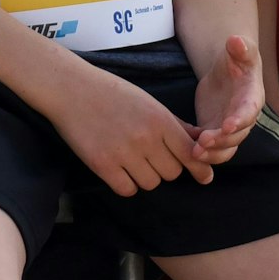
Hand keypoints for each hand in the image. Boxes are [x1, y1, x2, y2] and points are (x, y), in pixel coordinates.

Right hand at [48, 66, 211, 194]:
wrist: (73, 89)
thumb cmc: (114, 93)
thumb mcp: (149, 103)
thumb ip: (176, 124)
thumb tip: (201, 140)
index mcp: (160, 120)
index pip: (190, 153)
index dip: (199, 168)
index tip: (205, 178)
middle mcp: (145, 138)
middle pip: (172, 173)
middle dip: (165, 168)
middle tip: (151, 156)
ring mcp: (123, 153)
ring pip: (151, 183)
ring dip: (145, 176)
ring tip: (132, 159)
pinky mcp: (102, 165)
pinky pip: (127, 189)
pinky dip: (126, 184)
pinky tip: (119, 169)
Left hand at [192, 35, 260, 164]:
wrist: (228, 69)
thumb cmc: (238, 57)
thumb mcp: (240, 49)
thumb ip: (241, 46)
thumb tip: (236, 39)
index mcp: (252, 98)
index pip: (249, 112)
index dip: (240, 120)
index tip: (227, 126)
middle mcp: (244, 117)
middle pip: (237, 136)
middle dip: (221, 142)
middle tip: (203, 144)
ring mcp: (229, 127)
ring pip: (225, 148)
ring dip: (212, 154)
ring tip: (194, 154)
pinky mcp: (215, 130)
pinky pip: (210, 147)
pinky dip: (200, 150)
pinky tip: (185, 148)